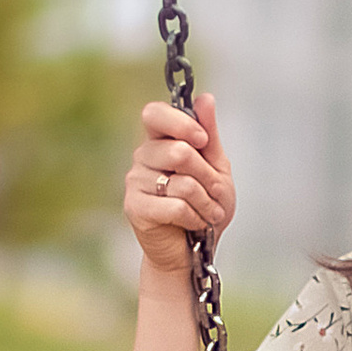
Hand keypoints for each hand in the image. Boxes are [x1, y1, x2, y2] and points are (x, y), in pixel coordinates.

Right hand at [123, 90, 235, 275]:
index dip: (180, 123)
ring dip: (206, 202)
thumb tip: (205, 98)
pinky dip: (196, 217)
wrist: (192, 252)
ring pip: (182, 183)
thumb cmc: (205, 206)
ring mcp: (135, 182)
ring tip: (209, 212)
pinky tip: (195, 224)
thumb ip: (209, 135)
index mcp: (160, 141)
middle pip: (179, 151)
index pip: (155, 113)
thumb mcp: (215, 167)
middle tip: (216, 192)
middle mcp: (143, 157)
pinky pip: (175, 206)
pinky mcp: (135, 208)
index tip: (202, 140)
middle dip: (208, 176)